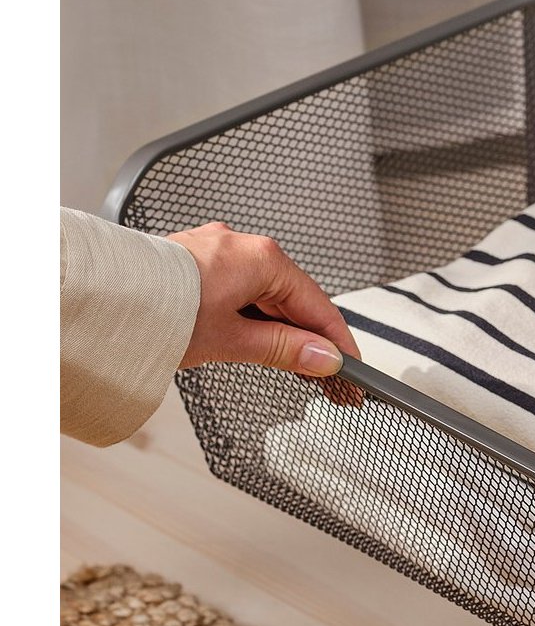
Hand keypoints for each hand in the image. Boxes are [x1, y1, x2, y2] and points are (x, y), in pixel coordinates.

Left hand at [168, 222, 361, 378]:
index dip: (337, 343)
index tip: (350, 369)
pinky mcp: (193, 263)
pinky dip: (253, 318)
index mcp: (261, 258)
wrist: (94, 299)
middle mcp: (241, 246)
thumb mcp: (230, 340)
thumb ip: (283, 350)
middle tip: (327, 379)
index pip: (317, 305)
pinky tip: (255, 341)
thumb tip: (322, 359)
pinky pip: (239, 291)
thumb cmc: (153, 310)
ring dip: (280, 331)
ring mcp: (215, 252)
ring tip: (292, 368)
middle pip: (292, 299)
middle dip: (310, 341)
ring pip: (264, 296)